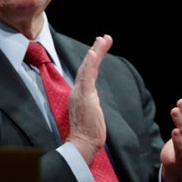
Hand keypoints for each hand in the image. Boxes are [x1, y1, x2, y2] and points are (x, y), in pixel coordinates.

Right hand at [67, 34, 112, 163]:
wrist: (82, 144)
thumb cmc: (88, 133)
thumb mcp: (90, 114)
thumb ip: (90, 105)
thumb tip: (93, 103)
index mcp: (80, 94)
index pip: (87, 72)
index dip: (92, 59)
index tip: (98, 48)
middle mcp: (78, 90)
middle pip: (87, 66)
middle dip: (95, 50)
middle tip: (103, 37)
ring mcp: (81, 92)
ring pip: (88, 67)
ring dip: (95, 52)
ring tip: (103, 39)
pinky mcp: (85, 96)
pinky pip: (87, 77)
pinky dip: (90, 64)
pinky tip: (93, 53)